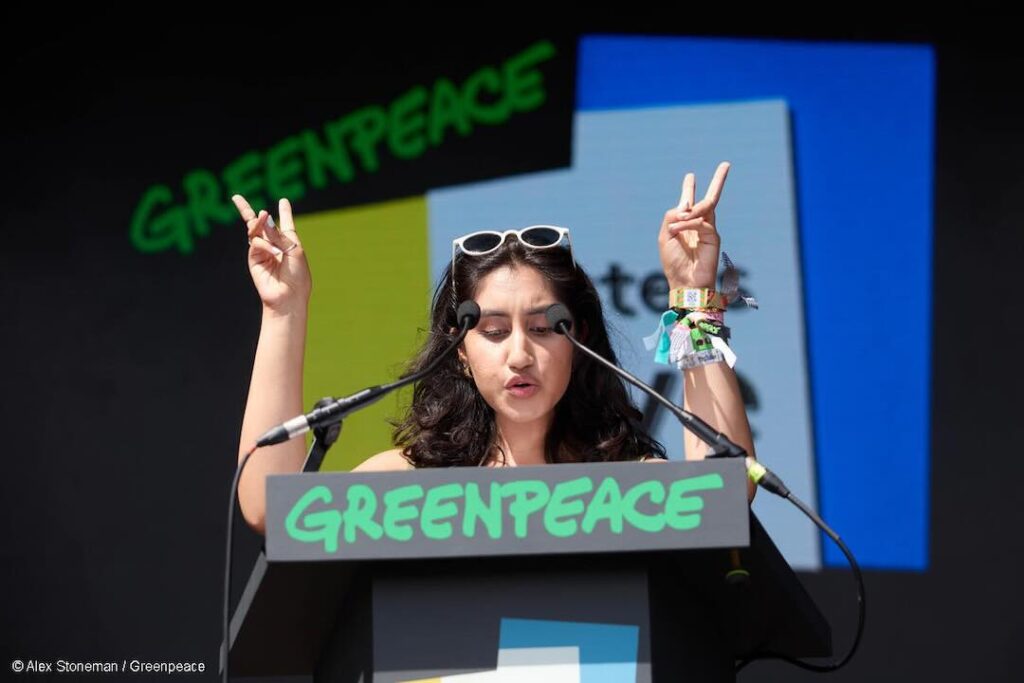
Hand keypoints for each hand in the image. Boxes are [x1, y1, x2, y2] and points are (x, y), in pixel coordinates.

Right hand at [231, 195, 311, 314]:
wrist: (289, 295)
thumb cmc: (297, 275)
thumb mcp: (294, 249)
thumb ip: (279, 233)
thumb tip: (264, 216)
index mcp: (289, 243)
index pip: (286, 225)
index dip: (285, 212)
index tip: (284, 201)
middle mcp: (274, 245)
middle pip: (259, 224)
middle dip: (246, 210)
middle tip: (236, 198)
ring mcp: (262, 251)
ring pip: (254, 230)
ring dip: (259, 222)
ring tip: (263, 214)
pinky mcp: (254, 259)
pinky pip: (256, 244)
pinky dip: (265, 245)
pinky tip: (274, 251)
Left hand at [657, 161, 730, 289]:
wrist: (684, 283)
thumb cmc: (673, 263)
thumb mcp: (664, 236)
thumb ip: (671, 217)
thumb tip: (685, 206)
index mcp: (684, 225)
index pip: (689, 203)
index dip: (689, 189)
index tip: (690, 176)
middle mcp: (699, 225)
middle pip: (710, 199)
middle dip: (718, 181)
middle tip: (726, 164)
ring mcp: (708, 230)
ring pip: (706, 207)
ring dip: (690, 212)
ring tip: (677, 225)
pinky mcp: (714, 237)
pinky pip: (701, 222)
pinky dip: (688, 224)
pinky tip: (678, 229)